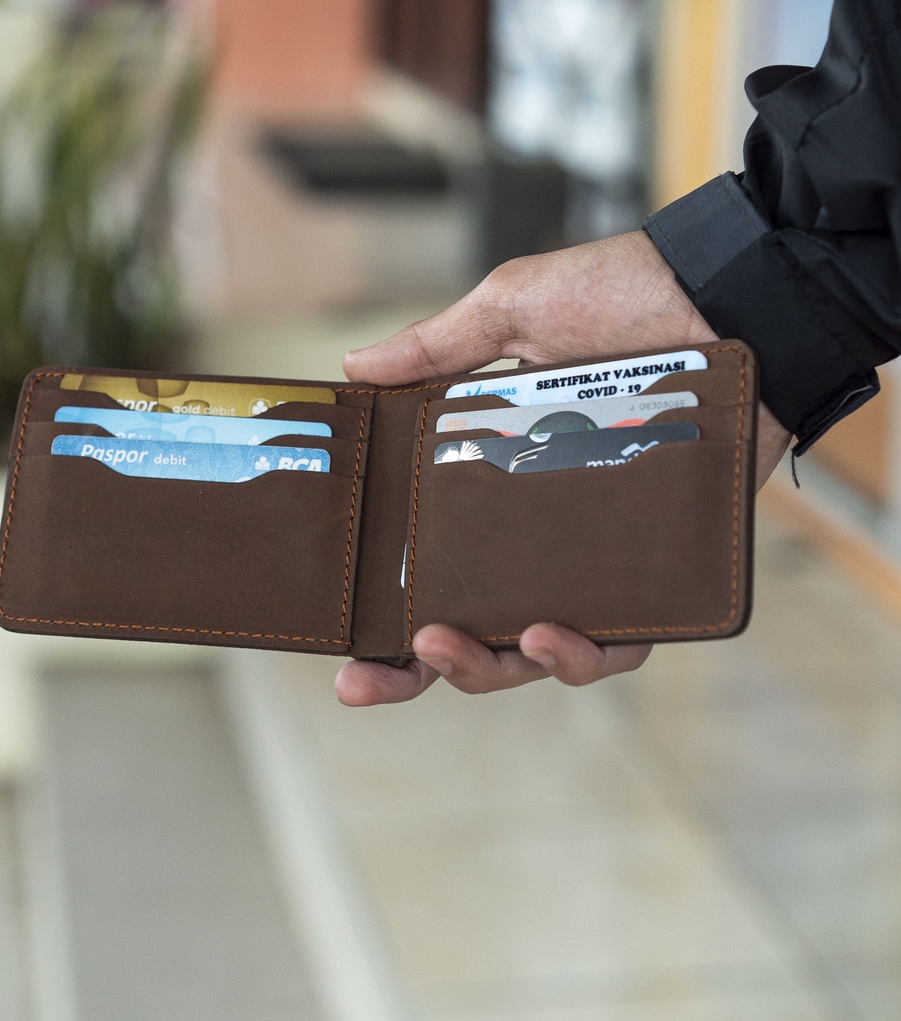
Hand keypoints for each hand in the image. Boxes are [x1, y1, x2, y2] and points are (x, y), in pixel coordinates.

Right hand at [335, 232, 790, 705]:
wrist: (726, 292)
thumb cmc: (622, 298)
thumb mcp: (511, 310)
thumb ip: (433, 348)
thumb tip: (354, 368)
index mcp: (486, 484)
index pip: (426, 568)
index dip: (382, 621)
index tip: (344, 653)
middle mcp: (534, 534)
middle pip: (470, 627)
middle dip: (416, 667)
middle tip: (369, 678)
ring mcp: (592, 557)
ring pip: (535, 649)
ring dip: (488, 665)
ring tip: (448, 645)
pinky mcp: (654, 567)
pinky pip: (623, 638)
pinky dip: (588, 654)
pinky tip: (551, 636)